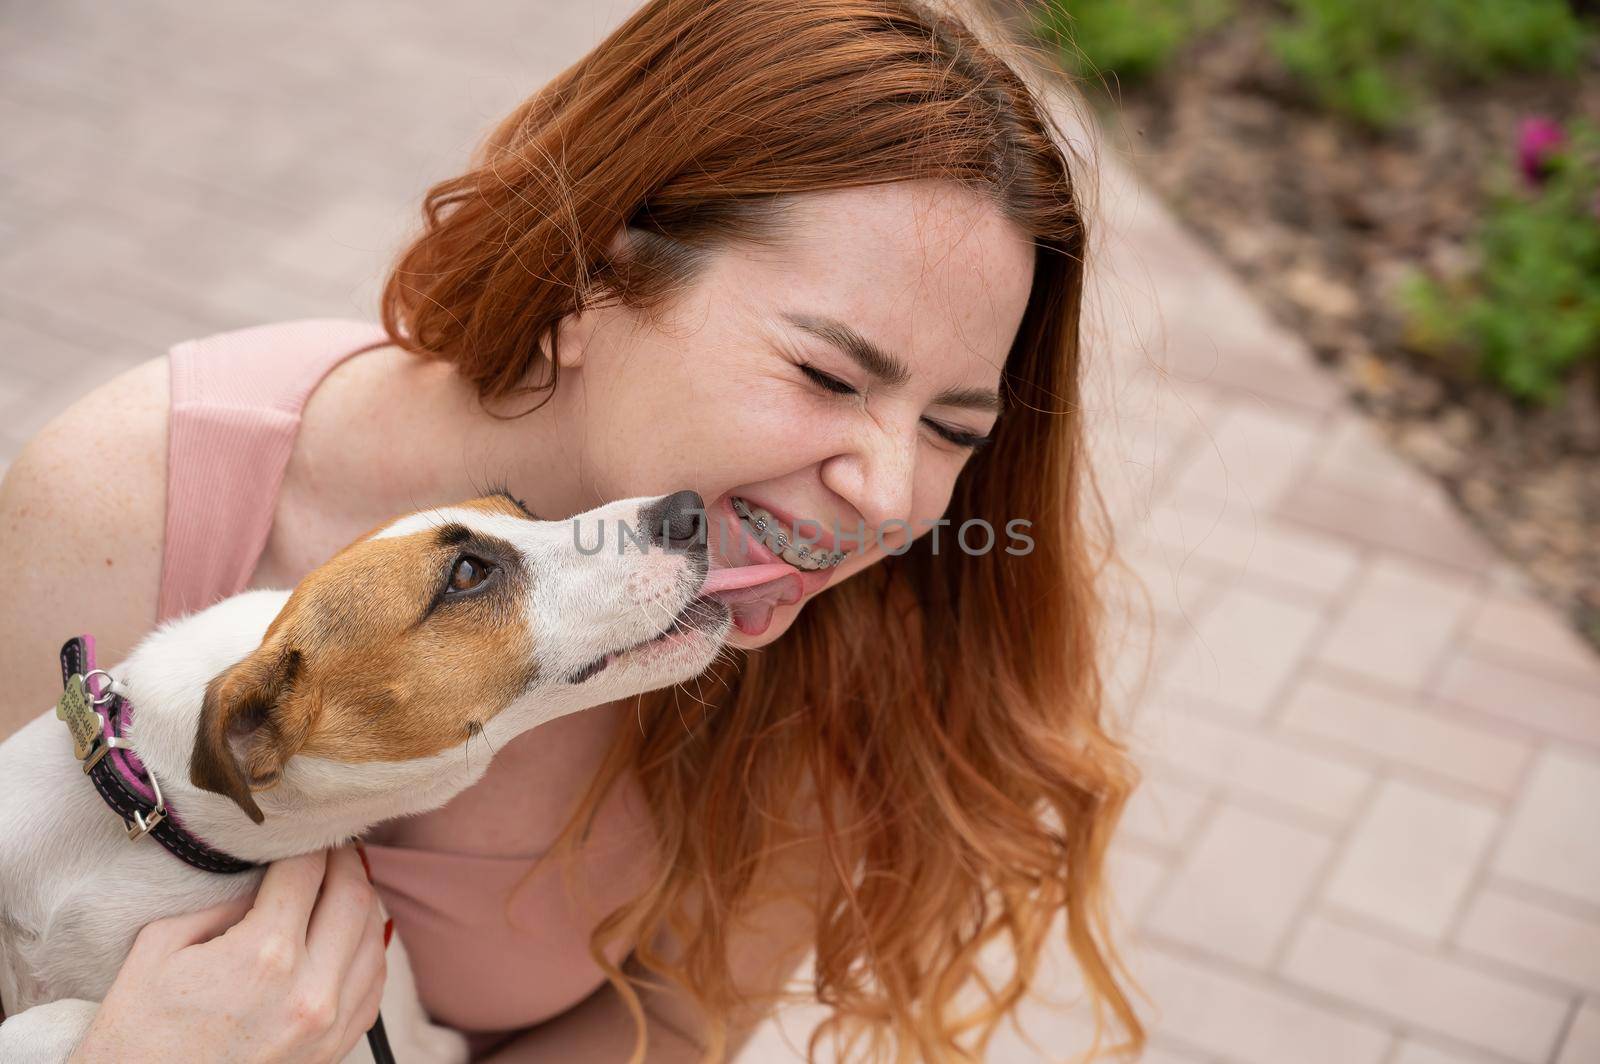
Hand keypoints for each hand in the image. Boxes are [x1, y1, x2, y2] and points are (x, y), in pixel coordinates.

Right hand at [70, 846, 387, 1063]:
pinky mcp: (335, 1049)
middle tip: (332, 845)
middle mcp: (310, 989)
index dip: (310, 841)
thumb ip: (223, 901)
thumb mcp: (162, 948)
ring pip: (374, 938)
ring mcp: (329, 1024)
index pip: (308, 871)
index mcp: (265, 955)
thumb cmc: (138, 1032)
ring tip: (342, 883)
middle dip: (346, 861)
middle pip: (355, 896)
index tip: (305, 830)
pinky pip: (374, 983)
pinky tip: (350, 933)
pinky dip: (369, 948)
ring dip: (363, 901)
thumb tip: (266, 875)